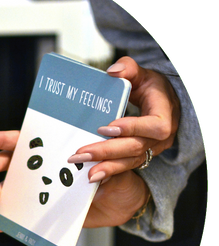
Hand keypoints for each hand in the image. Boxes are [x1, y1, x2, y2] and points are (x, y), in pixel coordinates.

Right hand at [0, 130, 149, 230]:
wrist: (122, 203)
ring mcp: (37, 191)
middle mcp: (39, 170)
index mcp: (52, 152)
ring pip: (6, 190)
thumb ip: (104, 165)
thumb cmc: (116, 178)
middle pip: (5, 163)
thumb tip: (92, 172)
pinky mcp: (40, 212)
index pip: (20, 141)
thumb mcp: (115, 166)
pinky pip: (16, 217)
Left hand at [67, 56, 179, 182]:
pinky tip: (93, 177)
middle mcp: (161, 136)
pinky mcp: (142, 156)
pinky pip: (126, 167)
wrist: (164, 103)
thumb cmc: (152, 87)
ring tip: (86, 174)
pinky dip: (110, 172)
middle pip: (135, 147)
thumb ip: (129, 68)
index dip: (132, 128)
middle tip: (81, 155)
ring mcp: (152, 149)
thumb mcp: (144, 74)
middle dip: (107, 152)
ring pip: (130, 161)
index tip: (106, 128)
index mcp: (165, 113)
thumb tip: (113, 72)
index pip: (154, 126)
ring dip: (107, 167)